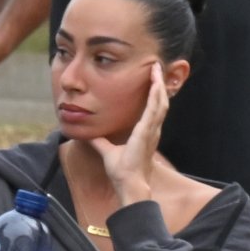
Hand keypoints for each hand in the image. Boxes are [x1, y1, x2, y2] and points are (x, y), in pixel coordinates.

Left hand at [96, 66, 166, 209]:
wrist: (128, 182)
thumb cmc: (122, 171)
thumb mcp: (108, 152)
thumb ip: (100, 142)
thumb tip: (90, 135)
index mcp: (146, 133)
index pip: (152, 108)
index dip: (153, 94)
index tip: (152, 80)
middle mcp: (153, 129)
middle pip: (160, 101)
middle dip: (159, 84)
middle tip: (156, 68)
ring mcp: (152, 129)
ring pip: (160, 101)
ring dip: (159, 84)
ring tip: (156, 69)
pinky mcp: (147, 130)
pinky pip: (154, 108)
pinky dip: (155, 94)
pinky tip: (155, 82)